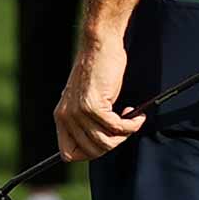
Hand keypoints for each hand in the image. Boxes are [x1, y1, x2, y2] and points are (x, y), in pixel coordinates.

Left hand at [54, 37, 145, 161]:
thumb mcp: (85, 99)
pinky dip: (132, 125)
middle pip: (92, 151)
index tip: (107, 143)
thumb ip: (86, 121)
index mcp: (61, 117)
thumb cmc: (96, 70)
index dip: (89, 153)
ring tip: (132, 121)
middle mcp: (66, 117)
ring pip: (106, 142)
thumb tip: (102, 144)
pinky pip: (117, 128)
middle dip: (113, 144)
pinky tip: (137, 115)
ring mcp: (79, 112)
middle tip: (124, 131)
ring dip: (125, 135)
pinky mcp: (94, 105)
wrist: (99, 46)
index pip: (68, 153)